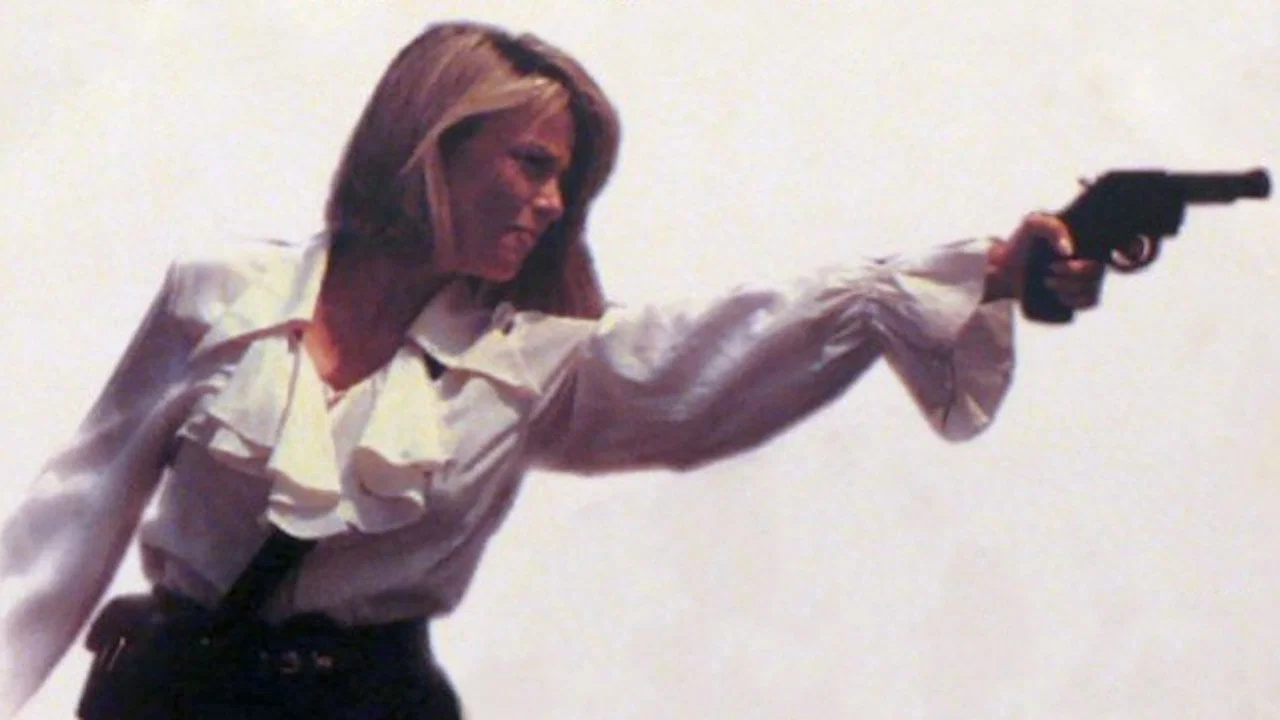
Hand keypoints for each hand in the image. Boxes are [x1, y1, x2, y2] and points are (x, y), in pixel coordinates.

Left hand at [984, 213, 1104, 308]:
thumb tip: (1069, 251)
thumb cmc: (1020, 243)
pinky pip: (1092, 301)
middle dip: (1074, 274)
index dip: (1090, 263)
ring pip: (1094, 288)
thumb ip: (1052, 227)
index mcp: (1085, 242)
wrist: (1003, 268)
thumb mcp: (1033, 225)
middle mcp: (1089, 260)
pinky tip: (1061, 298)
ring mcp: (1084, 279)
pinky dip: (1079, 301)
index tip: (1060, 260)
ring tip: (1048, 283)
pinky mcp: (1076, 296)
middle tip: (1049, 270)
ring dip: (1072, 289)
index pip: (1107, 251)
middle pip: (1097, 272)